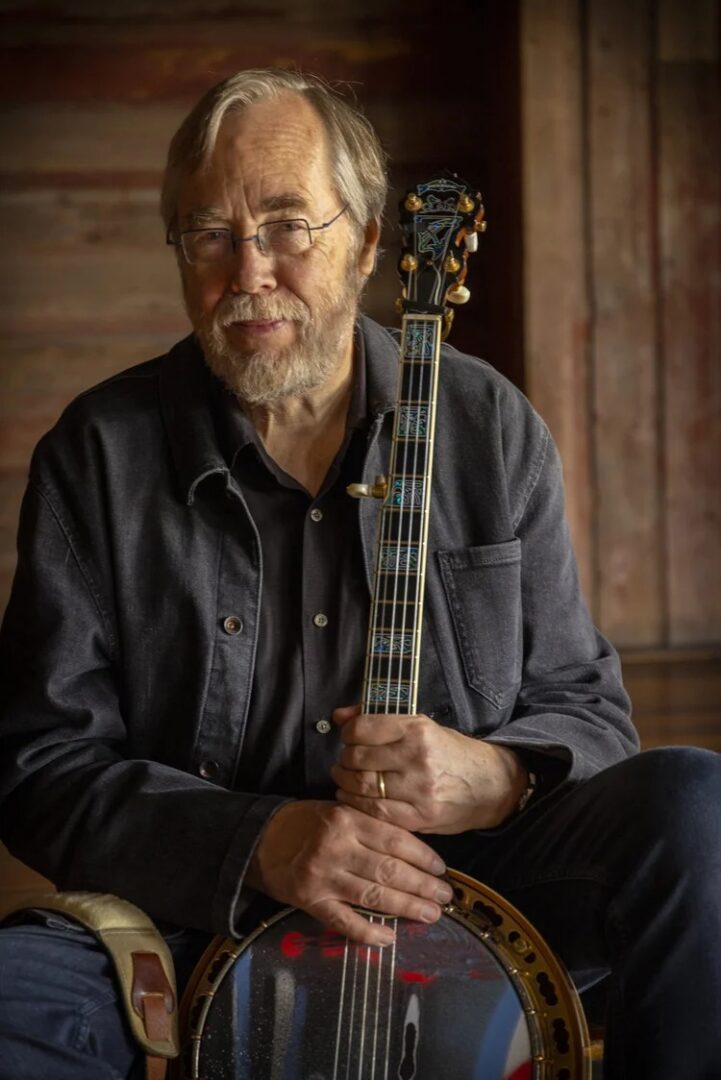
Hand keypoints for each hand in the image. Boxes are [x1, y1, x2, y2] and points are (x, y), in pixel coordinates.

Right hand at [244, 799, 453, 945]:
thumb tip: (412, 849)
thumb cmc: (303, 823)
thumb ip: (369, 826)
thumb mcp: (336, 810)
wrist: (257, 839)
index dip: (422, 856)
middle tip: (445, 896)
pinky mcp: (310, 902)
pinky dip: (368, 933)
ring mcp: (323, 877)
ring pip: (373, 896)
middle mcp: (336, 847)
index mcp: (346, 819)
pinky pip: (344, 922)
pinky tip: (390, 938)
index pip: (394, 839)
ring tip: (430, 915)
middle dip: (422, 886)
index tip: (441, 868)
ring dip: (406, 908)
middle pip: (389, 870)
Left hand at [331, 706, 527, 833]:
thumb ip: (379, 720)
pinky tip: (353, 797)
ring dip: (345, 781)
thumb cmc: (452, 752)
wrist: (491, 785)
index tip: (349, 736)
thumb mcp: (422, 727)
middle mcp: (417, 758)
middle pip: (358, 758)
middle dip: (345, 758)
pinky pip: (375, 811)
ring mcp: (419, 790)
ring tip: (346, 777)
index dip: (348, 733)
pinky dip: (356, 804)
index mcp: (418, 730)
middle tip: (345, 760)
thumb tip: (338, 716)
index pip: (363, 729)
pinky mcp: (420, 817)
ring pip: (363, 786)